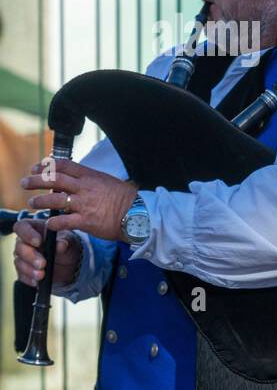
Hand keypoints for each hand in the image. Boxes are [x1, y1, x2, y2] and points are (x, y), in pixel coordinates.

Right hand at [12, 219, 82, 287]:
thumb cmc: (66, 244)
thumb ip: (64, 240)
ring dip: (30, 270)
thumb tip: (60, 244)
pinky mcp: (25, 271)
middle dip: (30, 256)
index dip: (27, 234)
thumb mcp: (69, 239)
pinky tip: (37, 282)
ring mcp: (23, 257)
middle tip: (42, 263)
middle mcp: (25, 242)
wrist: (71, 262)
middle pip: (19, 247)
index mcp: (33, 229)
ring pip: (19, 262)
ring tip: (42, 275)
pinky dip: (30, 279)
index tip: (38, 242)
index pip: (22, 227)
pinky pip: (22, 276)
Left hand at [21, 159, 138, 241]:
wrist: (139, 214)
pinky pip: (64, 221)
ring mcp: (85, 205)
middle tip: (25, 183)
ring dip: (40, 201)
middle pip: (54, 180)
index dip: (47, 166)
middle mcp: (85, 188)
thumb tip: (76, 178)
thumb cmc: (125, 199)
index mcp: (91, 176)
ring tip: (32, 202)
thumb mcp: (107, 182)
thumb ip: (90, 180)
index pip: (64, 165)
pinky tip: (48, 224)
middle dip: (36, 180)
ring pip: (55, 200)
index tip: (36, 168)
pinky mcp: (87, 221)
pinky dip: (53, 222)